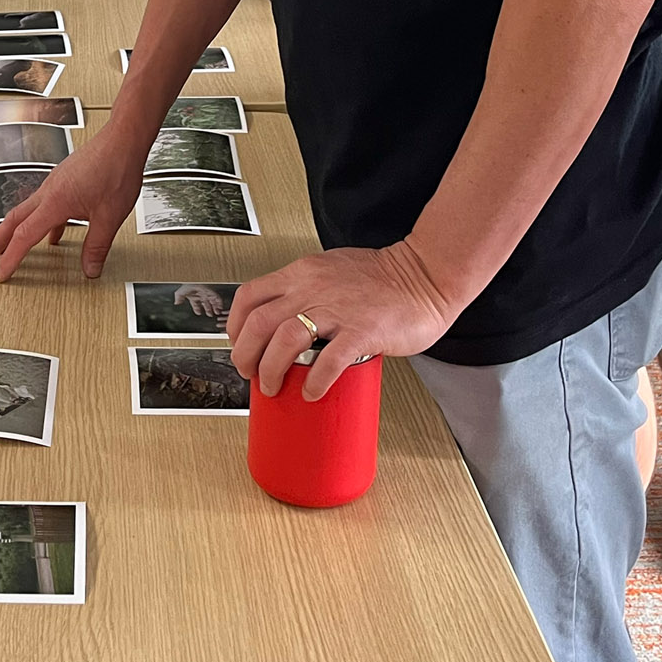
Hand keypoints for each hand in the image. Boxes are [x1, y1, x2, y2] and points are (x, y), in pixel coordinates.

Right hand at [0, 121, 147, 281]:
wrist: (123, 140)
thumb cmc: (117, 169)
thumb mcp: (110, 216)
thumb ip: (97, 246)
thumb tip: (90, 268)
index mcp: (55, 201)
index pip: (24, 236)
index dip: (10, 258)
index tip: (0, 274)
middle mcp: (49, 191)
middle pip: (13, 220)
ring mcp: (55, 183)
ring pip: (27, 211)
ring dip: (15, 231)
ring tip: (11, 247)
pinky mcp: (64, 180)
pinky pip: (45, 205)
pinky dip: (42, 222)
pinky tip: (53, 234)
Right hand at [176, 283, 227, 318]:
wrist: (195, 279)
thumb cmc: (188, 283)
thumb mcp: (181, 292)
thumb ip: (179, 297)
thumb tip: (176, 303)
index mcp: (194, 296)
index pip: (196, 305)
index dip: (197, 309)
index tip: (199, 313)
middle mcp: (201, 295)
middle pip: (206, 305)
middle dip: (208, 310)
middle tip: (210, 315)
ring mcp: (207, 293)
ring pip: (212, 302)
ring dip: (214, 308)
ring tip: (216, 312)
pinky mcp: (212, 291)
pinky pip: (217, 298)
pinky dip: (219, 303)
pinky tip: (220, 307)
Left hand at [228, 241, 452, 399]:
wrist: (426, 275)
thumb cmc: (384, 277)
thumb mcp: (331, 269)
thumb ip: (307, 289)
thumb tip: (286, 321)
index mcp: (303, 273)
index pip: (250, 296)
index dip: (235, 326)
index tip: (238, 344)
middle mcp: (313, 288)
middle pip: (259, 323)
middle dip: (245, 354)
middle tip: (250, 373)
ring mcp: (337, 310)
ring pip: (284, 341)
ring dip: (271, 370)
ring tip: (274, 387)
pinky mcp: (362, 331)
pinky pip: (328, 360)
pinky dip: (314, 381)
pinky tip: (312, 392)